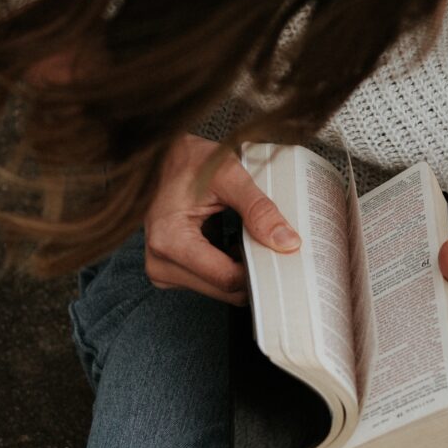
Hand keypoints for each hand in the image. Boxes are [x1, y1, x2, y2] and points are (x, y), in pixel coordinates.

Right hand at [143, 134, 299, 304]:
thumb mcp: (229, 176)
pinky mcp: (169, 270)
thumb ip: (259, 209)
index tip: (282, 254)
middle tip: (274, 246)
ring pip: (220, 290)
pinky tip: (236, 245)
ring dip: (241, 270)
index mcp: (169, 240)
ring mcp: (162, 269)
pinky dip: (228, 267)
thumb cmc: (191, 161)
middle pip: (224, 290)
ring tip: (251, 239)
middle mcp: (159, 262)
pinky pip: (210, 283)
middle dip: (253, 272)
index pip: (227, 278)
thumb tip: (287, 242)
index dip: (260, 269)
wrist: (164, 157)